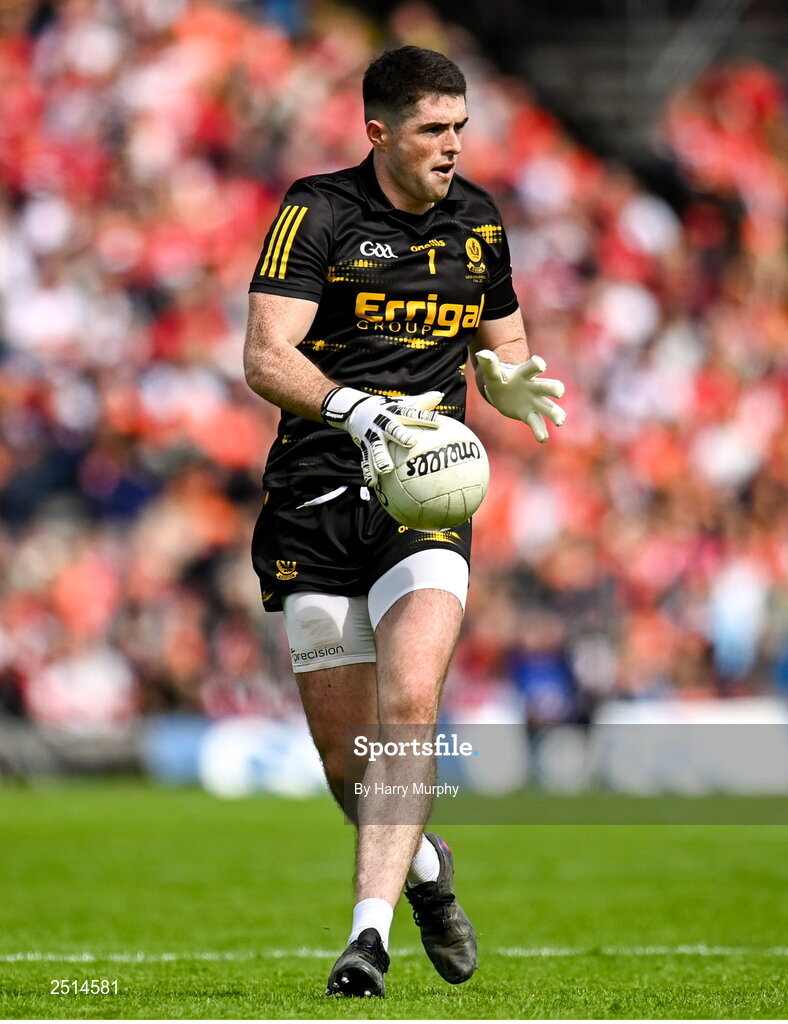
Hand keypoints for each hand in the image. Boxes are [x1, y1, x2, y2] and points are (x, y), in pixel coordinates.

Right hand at [322, 387, 442, 484]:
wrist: (356, 409)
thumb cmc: (387, 408)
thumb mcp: (403, 403)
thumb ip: (422, 402)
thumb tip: (441, 395)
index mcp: (395, 413)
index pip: (412, 414)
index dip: (425, 418)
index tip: (438, 423)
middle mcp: (383, 423)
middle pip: (392, 429)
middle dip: (400, 435)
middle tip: (411, 442)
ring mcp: (372, 434)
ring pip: (376, 447)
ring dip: (380, 458)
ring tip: (386, 470)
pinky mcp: (363, 445)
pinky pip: (366, 459)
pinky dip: (368, 471)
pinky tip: (372, 483)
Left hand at [475, 350, 565, 442]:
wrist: (503, 390)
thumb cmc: (499, 378)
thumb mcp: (492, 372)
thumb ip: (488, 364)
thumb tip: (481, 354)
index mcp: (525, 374)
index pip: (534, 367)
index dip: (537, 365)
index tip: (539, 365)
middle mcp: (534, 387)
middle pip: (547, 386)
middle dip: (554, 388)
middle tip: (559, 392)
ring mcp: (534, 402)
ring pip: (548, 407)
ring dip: (555, 413)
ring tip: (559, 420)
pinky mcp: (530, 415)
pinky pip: (537, 423)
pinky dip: (540, 431)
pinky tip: (543, 438)